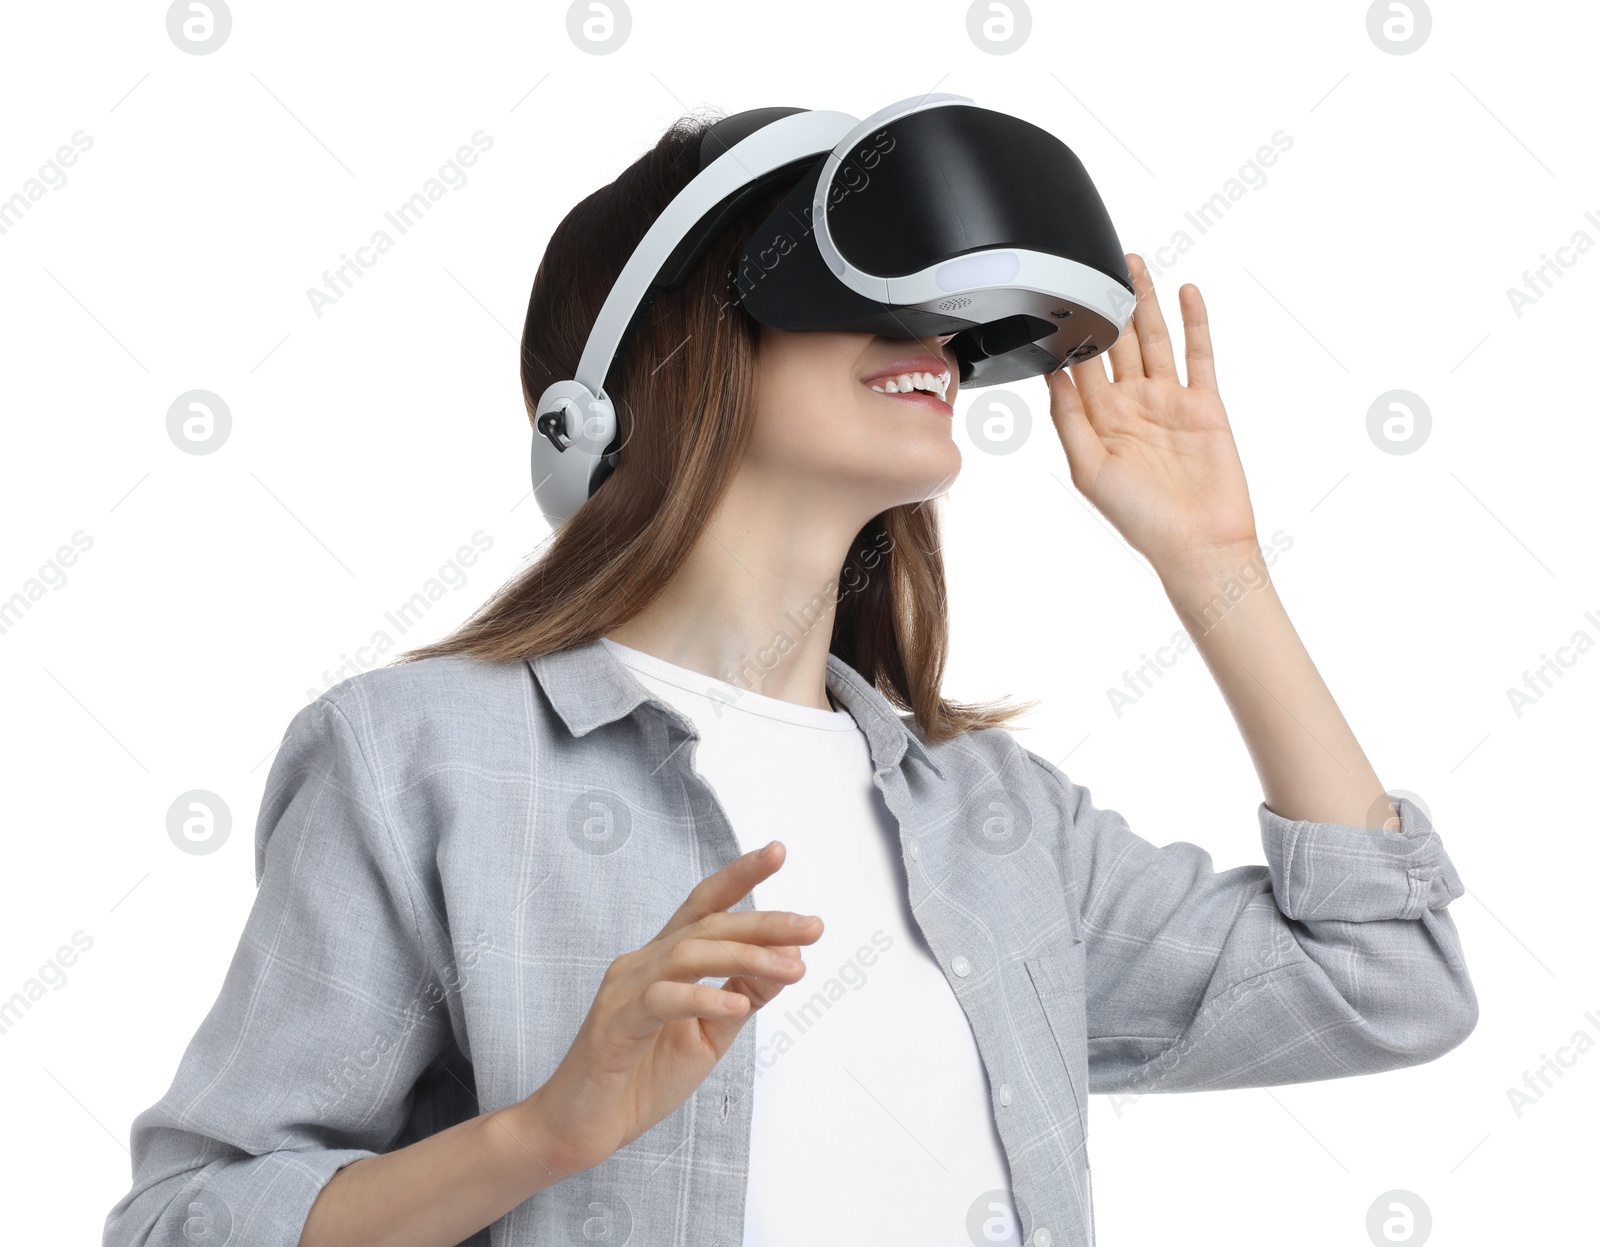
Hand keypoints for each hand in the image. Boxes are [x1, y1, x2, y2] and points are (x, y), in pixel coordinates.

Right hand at [520, 840, 820, 1175]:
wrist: (579, 1129)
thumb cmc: (641, 1079)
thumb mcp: (710, 1037)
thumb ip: (744, 998)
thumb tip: (791, 961)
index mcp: (662, 960)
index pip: (704, 905)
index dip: (739, 876)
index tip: (779, 851)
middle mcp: (640, 964)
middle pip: (706, 925)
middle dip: (763, 922)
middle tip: (812, 926)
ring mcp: (623, 992)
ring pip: (687, 955)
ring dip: (746, 958)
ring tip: (794, 968)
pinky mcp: (613, 1028)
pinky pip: (659, 1002)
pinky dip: (700, 999)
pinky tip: (735, 1008)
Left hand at [1045, 253, 1258, 575]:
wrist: (1198, 542)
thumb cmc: (1140, 519)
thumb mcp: (1089, 470)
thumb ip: (1070, 420)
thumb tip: (1051, 377)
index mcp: (1099, 421)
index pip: (1079, 367)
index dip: (1069, 335)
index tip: (1055, 300)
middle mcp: (1132, 406)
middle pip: (1117, 343)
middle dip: (1107, 306)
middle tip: (1097, 266)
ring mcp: (1169, 402)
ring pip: (1154, 339)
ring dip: (1146, 302)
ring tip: (1134, 265)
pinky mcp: (1204, 404)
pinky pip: (1199, 354)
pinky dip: (1195, 322)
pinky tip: (1187, 293)